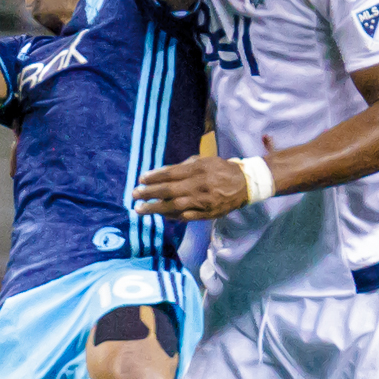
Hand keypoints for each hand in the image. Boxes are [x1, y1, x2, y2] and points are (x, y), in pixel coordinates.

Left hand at [134, 154, 253, 219]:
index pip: (171, 173)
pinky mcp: (207, 214)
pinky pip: (186, 217)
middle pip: (169, 190)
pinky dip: (172, 216)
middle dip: (149, 193)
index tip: (141, 179)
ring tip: (141, 209)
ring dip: (155, 208)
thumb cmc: (221, 170)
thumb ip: (184, 166)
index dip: (154, 177)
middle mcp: (199, 185)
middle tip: (134, 195)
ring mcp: (203, 201)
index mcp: (198, 169)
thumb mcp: (204, 161)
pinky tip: (161, 215)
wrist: (245, 184)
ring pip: (174, 206)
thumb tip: (162, 173)